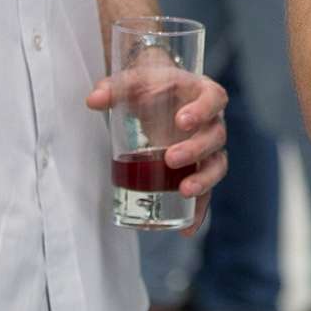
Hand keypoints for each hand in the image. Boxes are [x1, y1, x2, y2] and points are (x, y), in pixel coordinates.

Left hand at [87, 68, 229, 232]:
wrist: (160, 96)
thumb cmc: (152, 87)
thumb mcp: (134, 82)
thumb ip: (115, 88)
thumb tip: (93, 100)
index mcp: (203, 93)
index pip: (214, 98)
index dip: (202, 110)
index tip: (181, 120)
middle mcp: (212, 122)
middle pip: (215, 136)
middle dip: (196, 149)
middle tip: (170, 158)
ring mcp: (209, 149)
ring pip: (216, 165)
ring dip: (204, 180)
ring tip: (183, 192)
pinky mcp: (199, 171)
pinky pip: (206, 192)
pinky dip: (199, 211)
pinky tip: (186, 229)